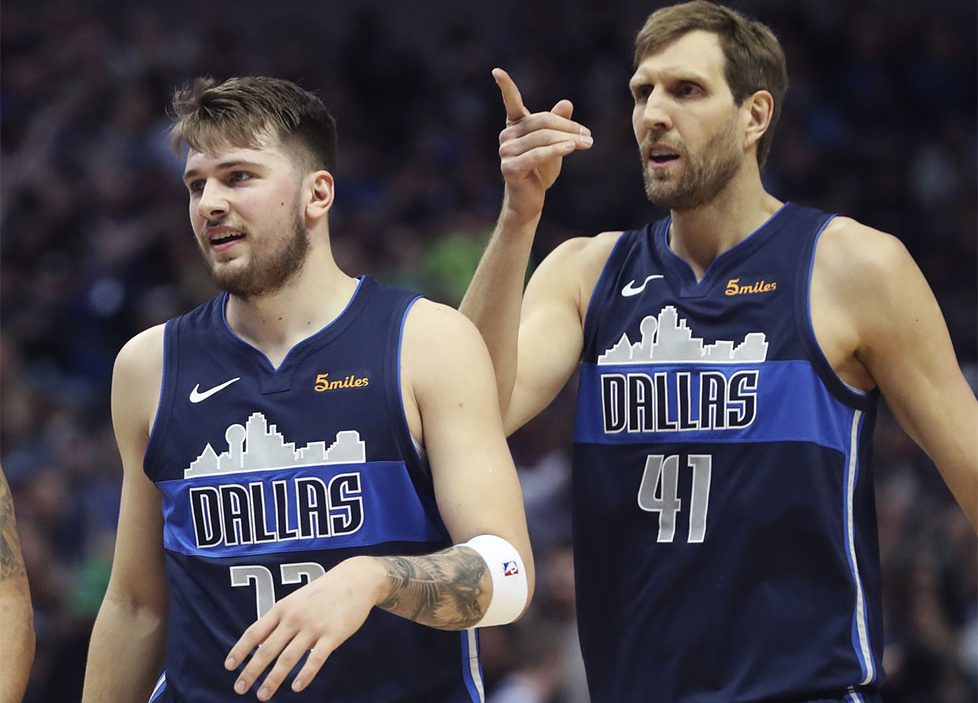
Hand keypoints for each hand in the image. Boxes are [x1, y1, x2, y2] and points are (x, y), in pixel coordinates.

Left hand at [225, 556, 385, 699]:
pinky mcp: (333, 635)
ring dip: (273, 679)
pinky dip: (305, 674)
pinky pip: (316, 659)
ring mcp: (314, 627)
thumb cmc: (323, 592)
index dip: (240, 650)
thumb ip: (280, 620)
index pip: (255, 632)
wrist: (356, 579)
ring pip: (288, 658)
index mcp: (283, 608)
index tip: (229, 666)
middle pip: (268, 649)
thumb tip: (261, 644)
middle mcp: (294, 618)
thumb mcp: (296, 599)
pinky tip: (297, 688)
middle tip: (240, 688)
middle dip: (251, 671)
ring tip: (263, 695)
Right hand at [493, 67, 592, 221]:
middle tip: (589, 136)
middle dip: (568, 127)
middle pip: (542, 121)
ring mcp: (506, 152)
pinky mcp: (510, 168)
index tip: (496, 71)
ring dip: (569, 139)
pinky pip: (537, 155)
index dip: (505, 87)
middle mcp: (507, 135)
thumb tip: (566, 103)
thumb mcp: (555, 144)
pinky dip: (556, 150)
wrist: (530, 201)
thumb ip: (558, 123)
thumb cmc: (541, 170)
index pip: (510, 102)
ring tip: (587, 143)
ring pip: (543, 137)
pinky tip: (572, 147)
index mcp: (516, 125)